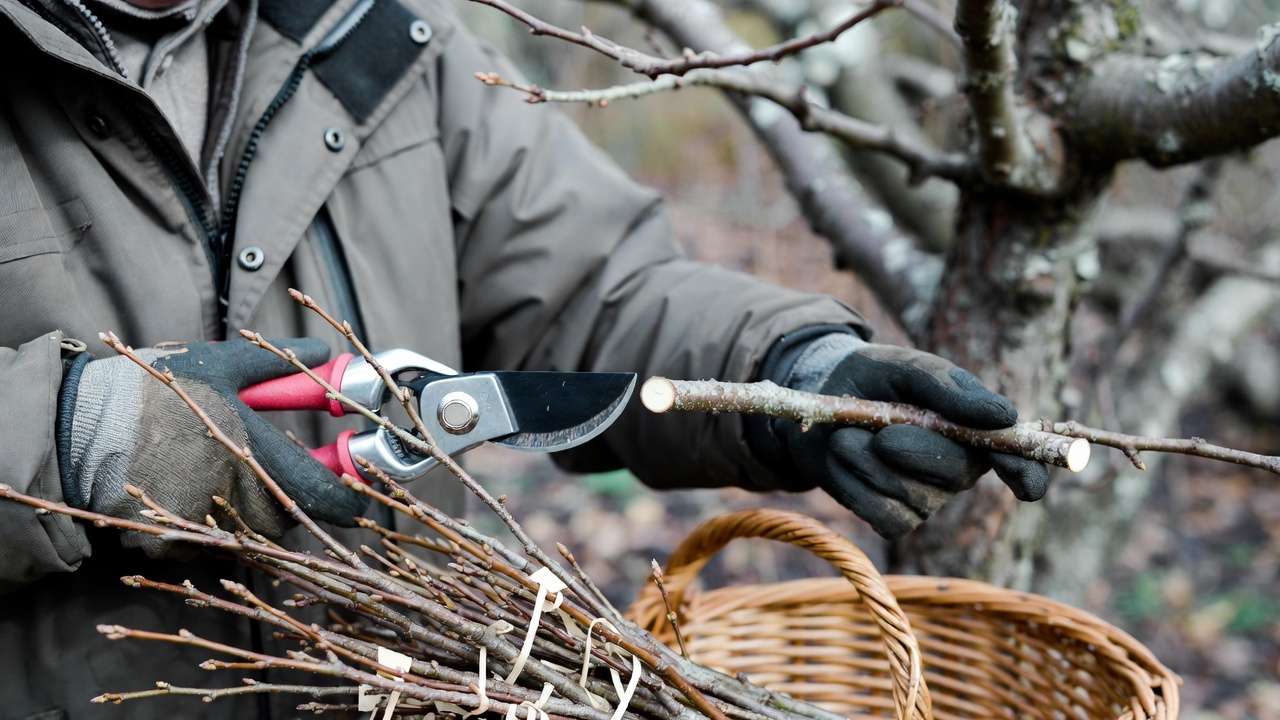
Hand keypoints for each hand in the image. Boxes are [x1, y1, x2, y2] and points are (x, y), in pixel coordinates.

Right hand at [57, 337, 366, 555]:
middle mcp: (240, 502)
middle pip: (291, 516)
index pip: (328, 499)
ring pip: (255, 529)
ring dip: (254, 504)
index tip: (355, 486)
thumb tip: (323, 354)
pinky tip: (192, 487)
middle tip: (270, 461)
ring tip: (221, 468)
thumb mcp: (221, 365)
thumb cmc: (154, 393)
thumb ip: (278, 363)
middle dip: (291, 492)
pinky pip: (215, 539)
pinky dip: (216, 519)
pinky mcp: (177, 546)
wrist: (79, 432)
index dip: (350, 497)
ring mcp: (208, 529)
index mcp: (259, 457)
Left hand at [753, 330, 1048, 537]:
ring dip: (870, 462)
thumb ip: (953, 389)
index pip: (1021, 460)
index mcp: (977, 431)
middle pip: (957, 475)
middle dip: (916, 452)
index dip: (1029, 472)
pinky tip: (844, 458)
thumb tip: (1006, 416)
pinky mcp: (892, 518)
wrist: (816, 397)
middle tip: (882, 433)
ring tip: (849, 434)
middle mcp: (959, 470)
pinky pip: (883, 514)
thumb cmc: (873, 377)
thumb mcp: (908, 368)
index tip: (1025, 481)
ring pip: (913, 497)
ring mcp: (927, 499)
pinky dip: (855, 484)